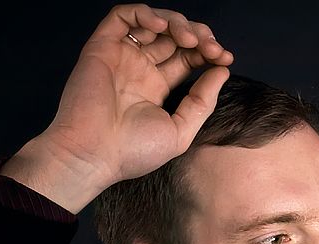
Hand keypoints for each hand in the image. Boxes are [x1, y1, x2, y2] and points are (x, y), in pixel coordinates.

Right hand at [0, 5, 232, 212]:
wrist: (94, 154)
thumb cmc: (133, 152)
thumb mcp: (180, 131)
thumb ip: (202, 101)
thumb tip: (222, 71)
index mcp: (157, 88)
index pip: (186, 57)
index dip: (207, 52)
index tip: (224, 58)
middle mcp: (139, 69)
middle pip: (174, 38)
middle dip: (198, 36)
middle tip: (212, 48)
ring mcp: (121, 56)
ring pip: (153, 22)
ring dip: (177, 23)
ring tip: (190, 38)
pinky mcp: (102, 46)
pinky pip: (122, 15)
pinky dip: (145, 13)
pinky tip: (162, 26)